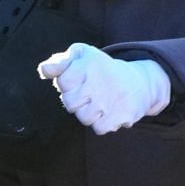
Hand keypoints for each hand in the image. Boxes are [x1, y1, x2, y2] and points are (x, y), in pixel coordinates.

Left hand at [38, 44, 170, 134]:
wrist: (141, 82)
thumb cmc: (102, 70)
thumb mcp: (82, 56)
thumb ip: (60, 63)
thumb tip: (43, 70)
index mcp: (90, 63)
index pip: (63, 82)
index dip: (68, 85)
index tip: (80, 80)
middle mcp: (101, 80)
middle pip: (70, 103)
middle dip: (77, 101)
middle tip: (91, 93)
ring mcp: (113, 98)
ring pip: (84, 118)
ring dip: (89, 113)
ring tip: (101, 102)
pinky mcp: (124, 113)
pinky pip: (99, 128)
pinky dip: (103, 124)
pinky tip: (110, 112)